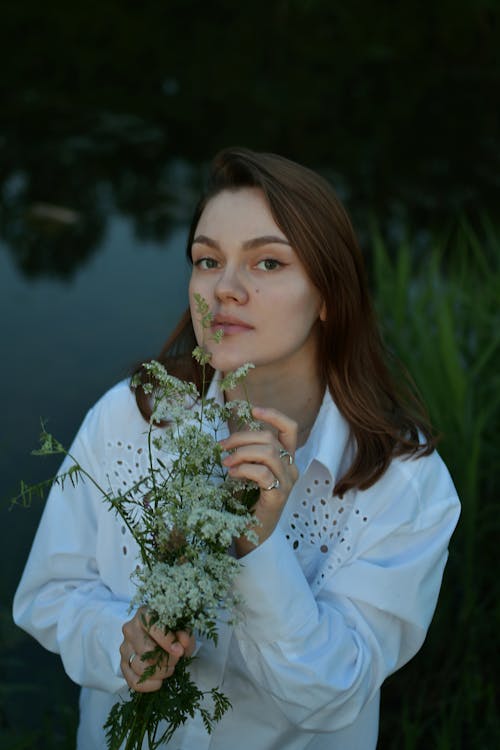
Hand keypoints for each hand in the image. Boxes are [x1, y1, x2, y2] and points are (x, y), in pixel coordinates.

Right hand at [120, 607, 195, 691]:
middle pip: (146, 651)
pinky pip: (132, 680)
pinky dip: (147, 686)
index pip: (153, 628)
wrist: (157, 633)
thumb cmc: (170, 628)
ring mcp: (125, 647)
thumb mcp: (181, 627)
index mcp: (144, 614)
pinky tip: (159, 683)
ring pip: (139, 666)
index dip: (168, 642)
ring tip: (170, 668)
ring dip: (159, 672)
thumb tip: (183, 642)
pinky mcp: (123, 663)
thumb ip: (185, 633)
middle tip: (176, 660)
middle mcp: (130, 629)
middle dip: (166, 660)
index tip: (180, 651)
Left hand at [220, 406, 298, 555]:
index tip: (252, 410)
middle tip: (222, 446)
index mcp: (286, 459)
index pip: (290, 428)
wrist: (252, 535)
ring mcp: (287, 482)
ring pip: (268, 453)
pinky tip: (232, 474)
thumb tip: (229, 437)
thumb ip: (247, 453)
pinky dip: (243, 469)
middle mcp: (291, 468)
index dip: (273, 415)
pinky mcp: (278, 496)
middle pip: (270, 438)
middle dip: (241, 437)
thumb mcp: (248, 470)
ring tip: (225, 462)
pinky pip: (262, 473)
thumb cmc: (248, 501)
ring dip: (241, 453)